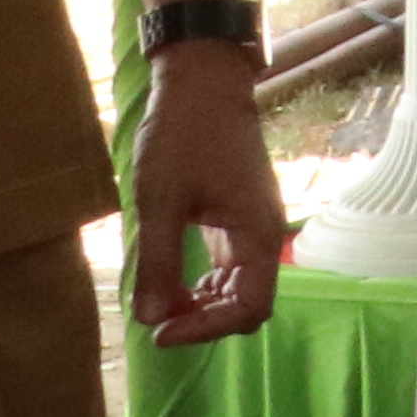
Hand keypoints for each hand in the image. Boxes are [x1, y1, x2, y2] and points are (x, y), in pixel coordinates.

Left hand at [125, 42, 287, 345]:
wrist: (204, 83)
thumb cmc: (184, 136)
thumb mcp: (162, 200)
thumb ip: (160, 261)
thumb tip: (152, 319)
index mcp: (257, 235)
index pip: (248, 307)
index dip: (206, 330)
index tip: (159, 333)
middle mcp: (264, 236)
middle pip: (249, 304)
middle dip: (206, 322)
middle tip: (158, 323)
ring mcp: (253, 226)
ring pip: (240, 288)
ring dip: (204, 305)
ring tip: (160, 305)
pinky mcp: (238, 216)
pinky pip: (231, 267)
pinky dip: (205, 285)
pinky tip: (174, 282)